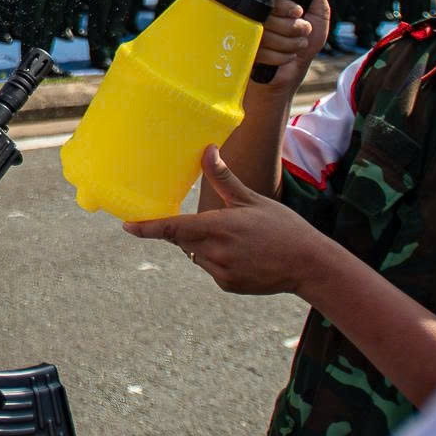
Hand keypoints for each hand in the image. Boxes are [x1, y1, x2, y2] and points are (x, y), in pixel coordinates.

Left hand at [123, 146, 341, 295]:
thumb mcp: (252, 200)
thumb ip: (224, 179)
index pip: (174, 228)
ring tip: (239, 240)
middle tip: (211, 222)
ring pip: (196, 256)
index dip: (148, 228)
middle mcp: (216, 252)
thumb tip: (208, 150)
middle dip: (187, 231)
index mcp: (219, 227)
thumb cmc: (283, 227)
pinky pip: (211, 269)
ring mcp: (221, 272)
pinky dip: (218, 260)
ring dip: (204, 246)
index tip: (126, 226)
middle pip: (183, 241)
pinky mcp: (227, 285)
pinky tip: (244, 255)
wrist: (309, 265)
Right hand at [251, 0, 326, 91]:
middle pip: (267, 16)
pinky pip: (261, 52)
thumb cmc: (305, 41)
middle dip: (293, 28)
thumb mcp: (318, 12)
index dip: (286, 6)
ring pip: (266, 35)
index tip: (298, 12)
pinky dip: (281, 57)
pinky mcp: (245, 51)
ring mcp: (248, 33)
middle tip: (303, 31)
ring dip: (290, 44)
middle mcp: (255, 14)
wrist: (294, 71)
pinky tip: (286, 57)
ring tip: (296, 45)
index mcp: (270, 1)